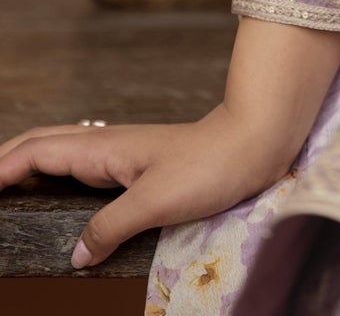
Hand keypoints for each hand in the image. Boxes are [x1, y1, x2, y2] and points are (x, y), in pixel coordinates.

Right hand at [0, 103, 288, 269]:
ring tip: (5, 187)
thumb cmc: (210, 166)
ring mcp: (121, 154)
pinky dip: (55, 174)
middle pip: (41, 144)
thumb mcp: (156, 201)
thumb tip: (76, 256)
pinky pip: (82, 167)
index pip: (36, 151)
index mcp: (103, 149)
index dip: (1, 167)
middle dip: (5, 159)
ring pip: (60, 152)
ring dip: (27, 164)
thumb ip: (110, 227)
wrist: (254, 142)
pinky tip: (56, 192)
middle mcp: (106, 146)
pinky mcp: (137, 166)